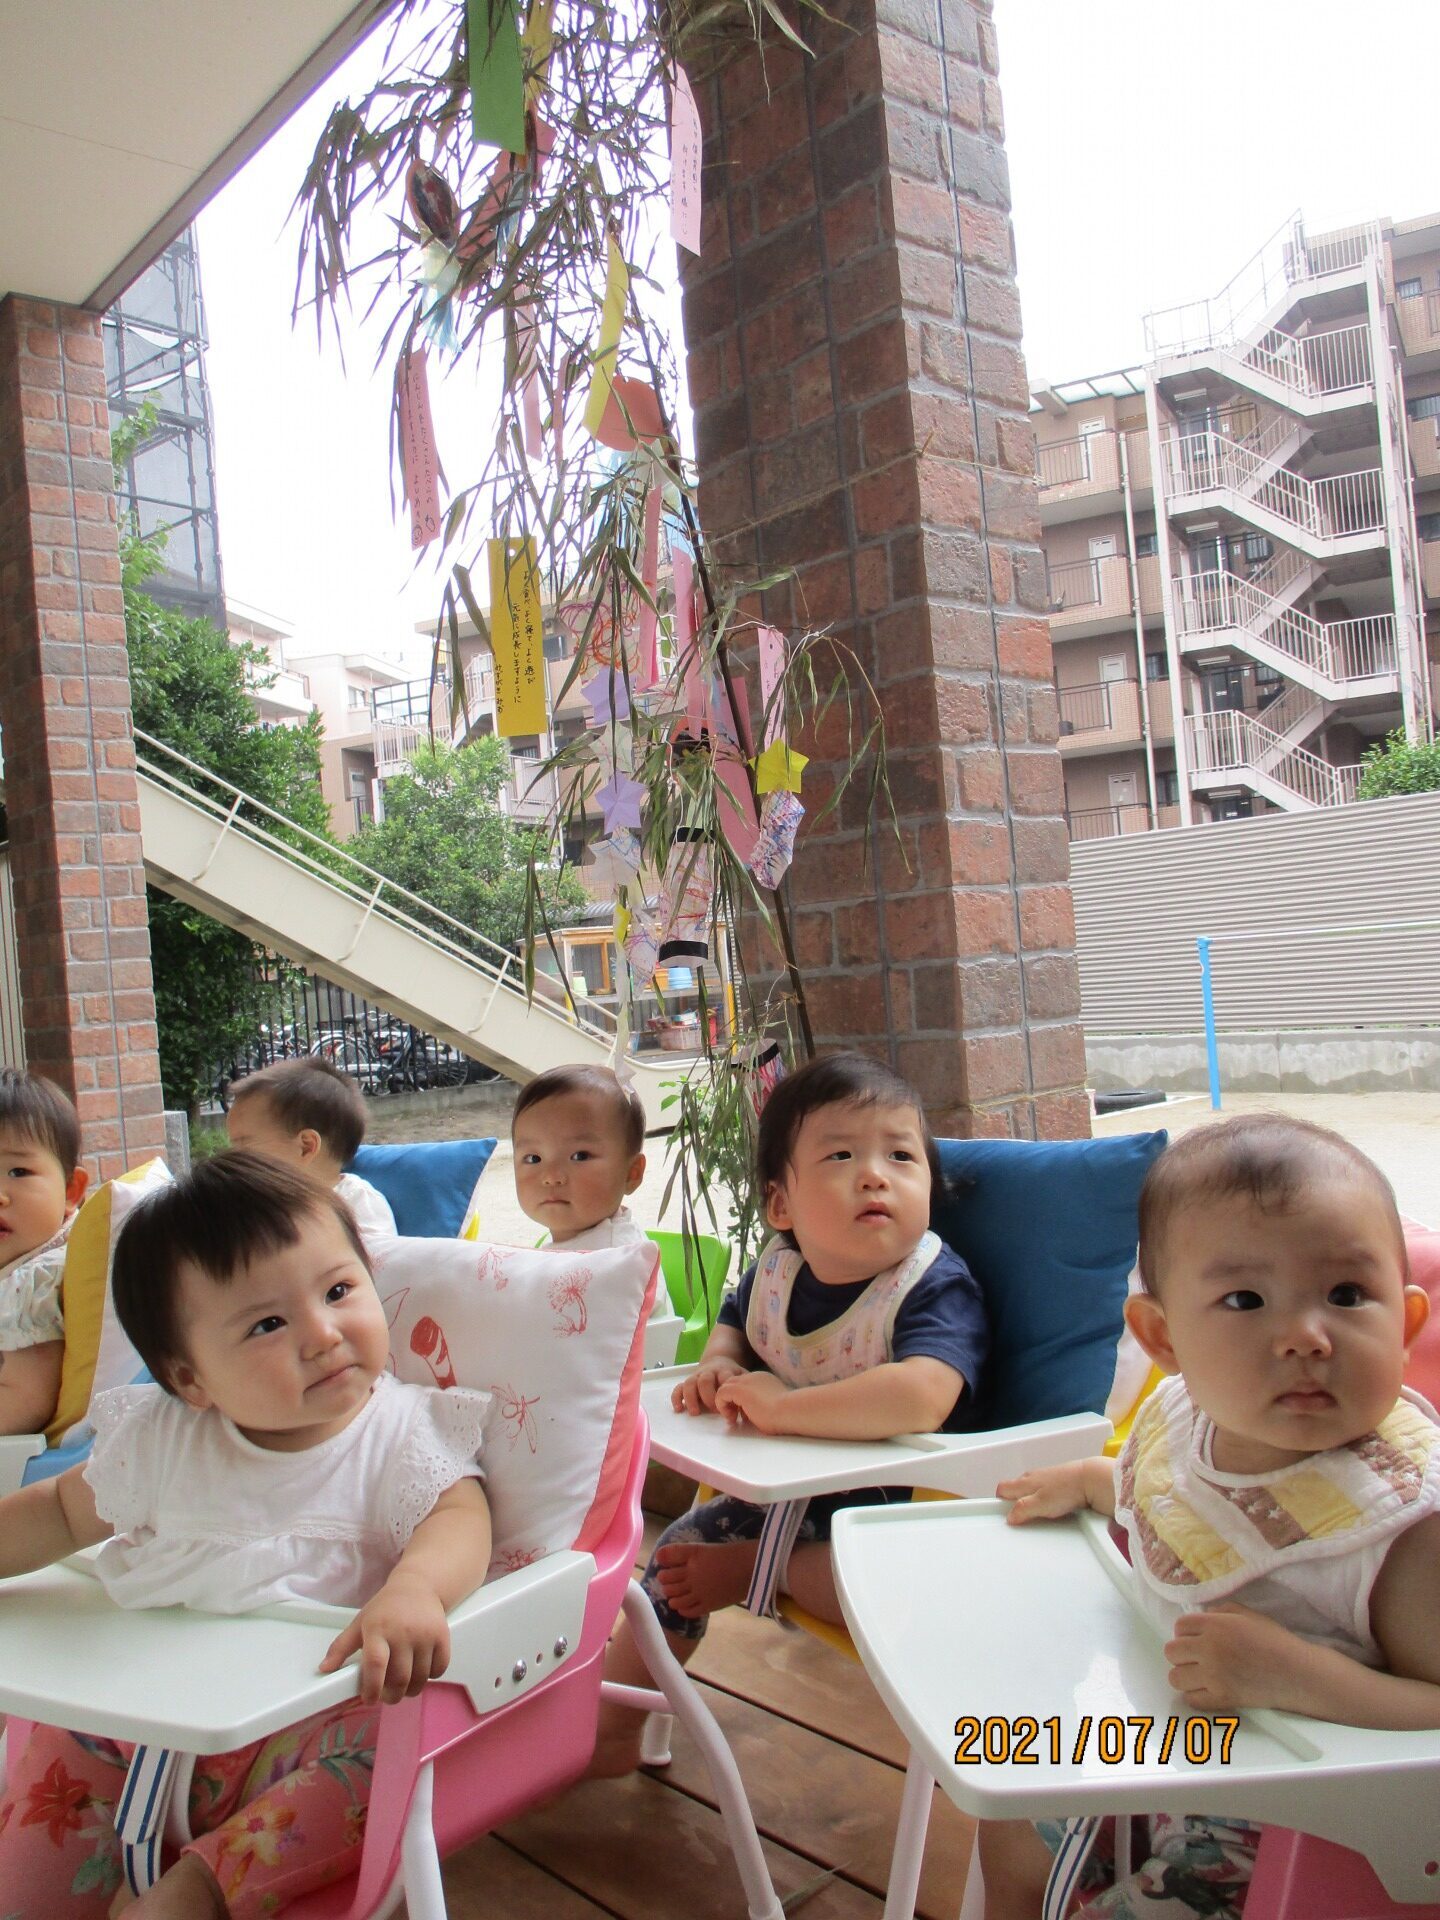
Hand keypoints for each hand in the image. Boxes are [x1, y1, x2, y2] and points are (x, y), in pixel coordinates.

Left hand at [319, 1572, 451, 1704]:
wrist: (418, 1585)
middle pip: (400, 1678)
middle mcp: (403, 1632)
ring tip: (403, 1687)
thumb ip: (341, 1647)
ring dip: (410, 1690)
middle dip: (392, 1696)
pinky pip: (439, 1669)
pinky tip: (421, 1671)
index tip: (369, 1700)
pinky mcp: (443, 1636)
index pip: (376, 1664)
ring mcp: (425, 1634)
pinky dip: (430, 1677)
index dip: (372, 1688)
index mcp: (379, 1629)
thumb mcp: (360, 1623)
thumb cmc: (386, 1608)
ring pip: (420, 1678)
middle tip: (387, 1696)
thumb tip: (324, 1670)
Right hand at [673, 1356, 747, 1414]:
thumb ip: (746, 1391)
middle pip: (705, 1380)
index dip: (726, 1392)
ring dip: (691, 1398)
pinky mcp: (688, 1382)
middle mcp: (709, 1372)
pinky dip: (677, 1398)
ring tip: (696, 1413)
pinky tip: (679, 1409)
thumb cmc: (732, 1375)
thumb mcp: (742, 1378)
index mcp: (725, 1370)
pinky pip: (678, 1387)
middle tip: (714, 1411)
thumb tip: (749, 1413)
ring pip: (690, 1383)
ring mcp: (697, 1376)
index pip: (724, 1378)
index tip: (731, 1407)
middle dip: (708, 1397)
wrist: (719, 1361)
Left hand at [714, 1370, 791, 1432]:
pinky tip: (731, 1418)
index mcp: (765, 1380)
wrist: (790, 1411)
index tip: (746, 1415)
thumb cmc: (788, 1415)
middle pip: (734, 1383)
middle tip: (736, 1417)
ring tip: (733, 1418)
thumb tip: (764, 1414)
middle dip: (732, 1399)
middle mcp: (755, 1377)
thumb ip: (768, 1405)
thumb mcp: (777, 1406)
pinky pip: (720, 1394)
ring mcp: (746, 1381)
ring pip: (725, 1387)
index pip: (746, 1385)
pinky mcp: (739, 1389)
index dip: (742, 1400)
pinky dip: (721, 1406)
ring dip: (726, 1403)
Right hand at [998, 1461, 1093, 1523]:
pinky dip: (1047, 1501)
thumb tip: (1010, 1516)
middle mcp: (1033, 1477)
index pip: (1002, 1489)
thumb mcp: (1040, 1504)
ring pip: (1031, 1492)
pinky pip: (1046, 1493)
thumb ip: (1022, 1510)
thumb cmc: (1066, 1487)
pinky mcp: (1059, 1483)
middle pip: (1016, 1490)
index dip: (999, 1501)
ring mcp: (1046, 1479)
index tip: (1004, 1514)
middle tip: (1025, 1517)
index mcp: (1024, 1481)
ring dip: (1033, 1503)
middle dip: (1017, 1504)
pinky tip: (1056, 1509)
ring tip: (1043, 1514)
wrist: (1090, 1479)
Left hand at [1165, 1604, 1314, 1711]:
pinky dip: (1196, 1695)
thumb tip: (1199, 1619)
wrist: (1297, 1673)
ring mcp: (1214, 1677)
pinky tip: (1208, 1688)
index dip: (1186, 1632)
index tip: (1196, 1638)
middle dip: (1182, 1653)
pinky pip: (1191, 1699)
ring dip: (1185, 1675)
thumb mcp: (1246, 1614)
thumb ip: (1218, 1613)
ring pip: (1175, 1677)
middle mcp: (1209, 1650)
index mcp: (1215, 1625)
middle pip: (1171, 1652)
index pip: (1179, 1627)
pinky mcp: (1222, 1699)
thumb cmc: (1274, 1640)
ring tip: (1200, 1674)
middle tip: (1197, 1656)